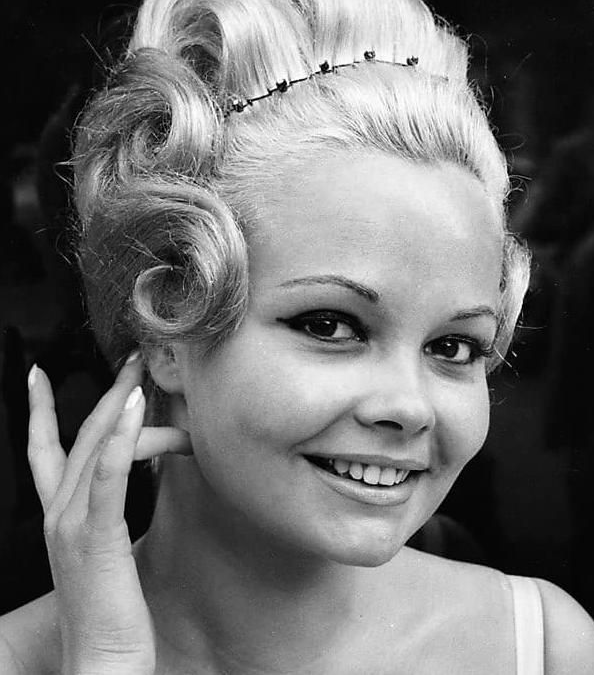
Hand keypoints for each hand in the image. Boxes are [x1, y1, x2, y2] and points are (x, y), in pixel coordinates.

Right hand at [26, 353, 191, 674]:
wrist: (101, 660)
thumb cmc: (110, 606)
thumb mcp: (107, 546)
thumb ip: (112, 509)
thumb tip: (144, 473)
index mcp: (58, 515)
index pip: (43, 451)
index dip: (40, 410)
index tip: (39, 375)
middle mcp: (58, 513)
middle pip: (80, 437)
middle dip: (106, 394)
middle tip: (132, 360)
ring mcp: (73, 524)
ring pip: (94, 449)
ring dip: (121, 407)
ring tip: (143, 378)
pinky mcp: (97, 538)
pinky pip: (108, 478)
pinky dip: (121, 440)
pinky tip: (137, 410)